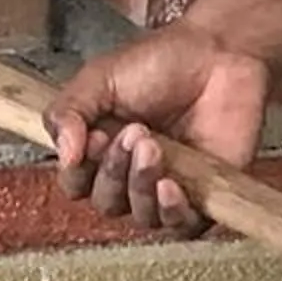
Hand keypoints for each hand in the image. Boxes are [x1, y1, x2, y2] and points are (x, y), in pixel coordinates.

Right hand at [43, 24, 272, 235]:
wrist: (217, 54)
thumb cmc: (159, 62)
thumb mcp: (99, 78)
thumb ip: (68, 111)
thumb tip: (64, 155)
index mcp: (99, 149)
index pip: (75, 183)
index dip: (80, 170)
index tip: (96, 137)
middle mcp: (130, 174)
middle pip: (106, 203)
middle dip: (115, 172)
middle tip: (135, 132)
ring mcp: (166, 188)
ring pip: (140, 217)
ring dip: (142, 186)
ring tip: (155, 147)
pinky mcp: (202, 197)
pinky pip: (181, 226)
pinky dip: (171, 211)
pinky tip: (171, 185)